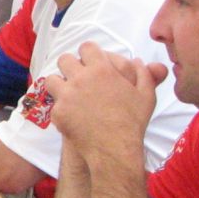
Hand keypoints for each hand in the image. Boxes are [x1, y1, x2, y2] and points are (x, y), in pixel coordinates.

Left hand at [49, 42, 166, 169]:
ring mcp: (66, 95)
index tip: (90, 61)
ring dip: (59, 83)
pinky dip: (61, 108)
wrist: (115, 149)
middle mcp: (80, 78)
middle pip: (65, 59)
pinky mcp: (58, 112)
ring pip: (52, 79)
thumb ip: (144, 74)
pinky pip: (53, 103)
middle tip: (76, 76)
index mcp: (101, 69)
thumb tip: (138, 61)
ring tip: (68, 92)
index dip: (88, 53)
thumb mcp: (146, 95)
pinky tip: (71, 114)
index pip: (86, 47)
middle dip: (70, 65)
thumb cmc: (133, 122)